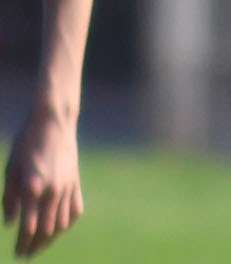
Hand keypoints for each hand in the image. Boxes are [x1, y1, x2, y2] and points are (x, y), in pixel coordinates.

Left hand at [3, 111, 79, 257]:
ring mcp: (68, 186)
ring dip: (52, 238)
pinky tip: (59, 228)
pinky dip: (67, 223)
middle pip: (47, 229)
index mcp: (33, 187)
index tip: (17, 253)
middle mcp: (53, 190)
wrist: (54, 123)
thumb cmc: (27, 143)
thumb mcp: (11, 169)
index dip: (23, 243)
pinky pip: (75, 209)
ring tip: (41, 246)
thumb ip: (10, 197)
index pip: (29, 226)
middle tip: (26, 255)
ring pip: (62, 222)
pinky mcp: (76, 182)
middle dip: (36, 245)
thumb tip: (10, 222)